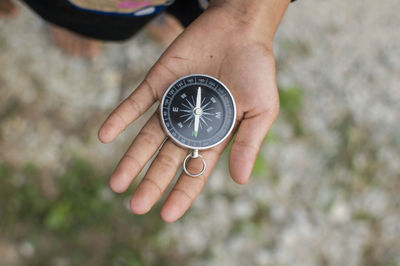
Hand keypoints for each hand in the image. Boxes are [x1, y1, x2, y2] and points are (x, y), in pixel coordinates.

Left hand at [98, 0, 288, 221]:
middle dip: (151, 183)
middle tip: (134, 206)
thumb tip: (240, 181)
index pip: (196, 171)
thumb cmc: (256, 70)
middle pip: (166, 160)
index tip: (166, 215)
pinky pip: (136, 103)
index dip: (182, 193)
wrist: (240, 28)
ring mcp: (172, 105)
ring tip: (115, 184)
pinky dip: (120, 118)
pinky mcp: (158, 82)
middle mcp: (189, 125)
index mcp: (215, 135)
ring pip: (147, 137)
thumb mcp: (261, 110)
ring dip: (130, 159)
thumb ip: (248, 143)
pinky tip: (104, 136)